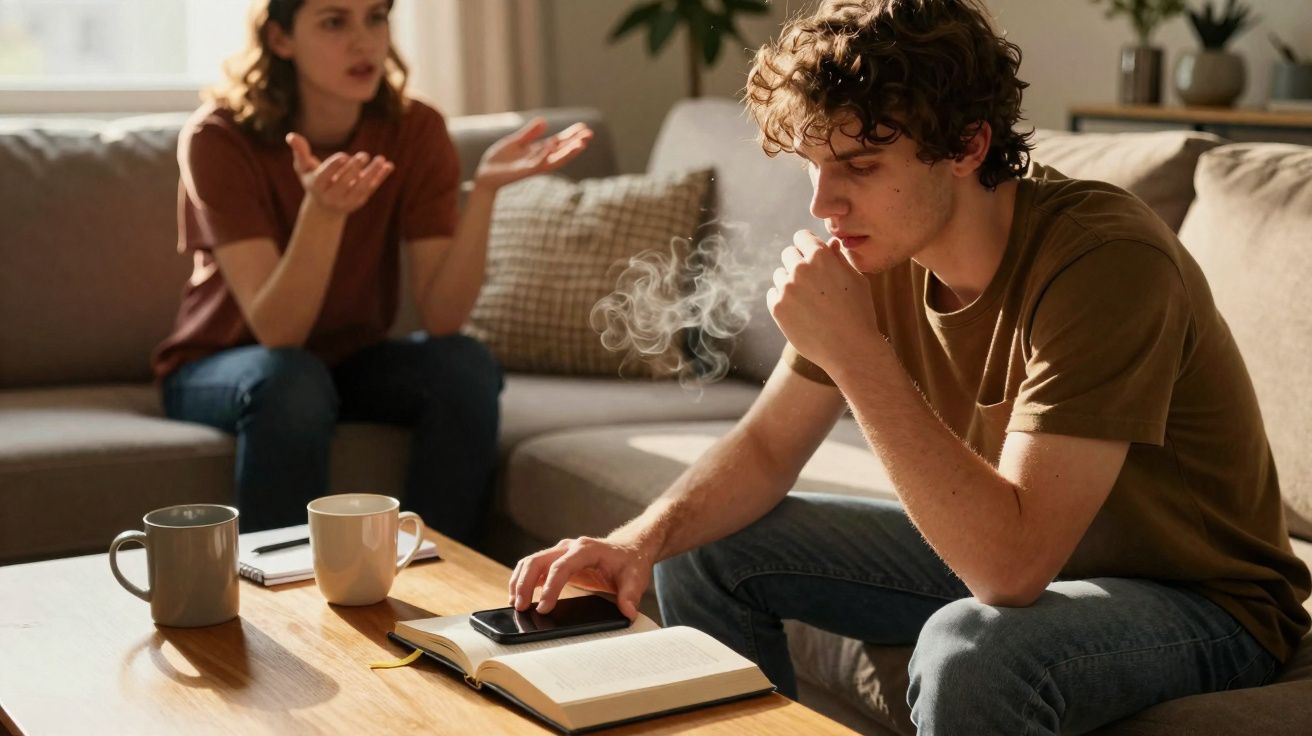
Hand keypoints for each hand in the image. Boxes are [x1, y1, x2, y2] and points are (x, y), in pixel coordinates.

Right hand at [286, 132, 393, 215]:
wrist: (325, 208)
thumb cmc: (313, 180)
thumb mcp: (304, 168)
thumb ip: (300, 152)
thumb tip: (291, 136)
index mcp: (316, 186)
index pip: (325, 177)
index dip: (334, 167)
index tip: (344, 156)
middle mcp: (331, 196)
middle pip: (344, 183)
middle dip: (354, 169)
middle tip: (363, 155)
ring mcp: (346, 201)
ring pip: (361, 188)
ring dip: (371, 174)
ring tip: (380, 159)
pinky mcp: (359, 201)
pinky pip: (371, 189)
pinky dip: (380, 178)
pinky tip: (389, 165)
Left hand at [473, 118, 593, 190]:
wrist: (484, 174)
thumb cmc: (500, 159)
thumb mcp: (516, 142)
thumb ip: (529, 134)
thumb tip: (544, 121)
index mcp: (538, 151)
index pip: (559, 142)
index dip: (571, 135)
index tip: (584, 128)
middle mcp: (539, 160)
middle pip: (561, 152)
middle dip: (576, 144)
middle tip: (590, 135)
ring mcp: (532, 166)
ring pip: (554, 160)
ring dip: (567, 152)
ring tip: (580, 144)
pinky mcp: (522, 171)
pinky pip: (536, 163)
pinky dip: (544, 154)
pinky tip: (552, 145)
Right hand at [508, 535, 653, 620]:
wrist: (630, 548)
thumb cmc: (631, 562)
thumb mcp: (636, 578)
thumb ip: (631, 595)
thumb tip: (628, 612)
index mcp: (587, 549)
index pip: (561, 566)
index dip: (550, 587)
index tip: (544, 608)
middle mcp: (570, 547)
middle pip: (538, 561)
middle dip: (525, 583)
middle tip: (520, 607)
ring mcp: (561, 552)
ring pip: (531, 562)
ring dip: (520, 581)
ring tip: (515, 604)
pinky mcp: (557, 561)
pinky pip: (534, 567)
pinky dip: (523, 580)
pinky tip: (519, 597)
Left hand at [766, 230, 881, 372]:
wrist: (850, 349)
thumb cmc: (859, 313)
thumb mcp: (856, 280)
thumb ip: (839, 258)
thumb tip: (829, 242)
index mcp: (821, 256)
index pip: (801, 237)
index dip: (807, 245)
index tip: (810, 256)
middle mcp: (800, 268)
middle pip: (788, 254)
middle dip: (797, 263)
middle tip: (812, 283)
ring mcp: (786, 289)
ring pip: (779, 275)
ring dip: (789, 282)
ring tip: (809, 301)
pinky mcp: (777, 308)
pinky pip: (772, 295)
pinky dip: (782, 300)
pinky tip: (800, 312)